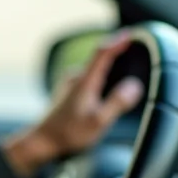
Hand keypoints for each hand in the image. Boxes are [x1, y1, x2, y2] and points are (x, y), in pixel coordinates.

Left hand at [2, 32, 144, 177]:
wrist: (42, 142)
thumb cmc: (68, 134)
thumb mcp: (98, 121)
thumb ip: (117, 102)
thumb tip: (134, 86)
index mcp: (84, 81)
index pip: (102, 53)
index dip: (118, 42)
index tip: (131, 34)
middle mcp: (75, 79)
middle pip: (99, 60)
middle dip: (116, 55)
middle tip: (133, 53)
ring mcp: (70, 85)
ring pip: (94, 72)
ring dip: (108, 70)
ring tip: (123, 75)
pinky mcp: (68, 93)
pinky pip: (88, 80)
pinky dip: (99, 80)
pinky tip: (105, 91)